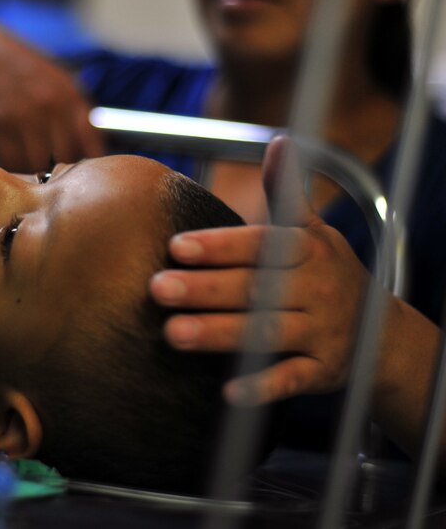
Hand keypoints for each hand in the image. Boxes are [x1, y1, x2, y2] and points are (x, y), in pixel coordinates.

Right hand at [0, 17, 104, 170]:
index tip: (86, 170)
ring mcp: (22, 114)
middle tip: (56, 168)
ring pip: (37, 163)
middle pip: (65, 157)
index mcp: (71, 95)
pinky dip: (15, 164)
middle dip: (62, 167)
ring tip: (35, 162)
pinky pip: (11, 160)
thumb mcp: (62, 81)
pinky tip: (16, 155)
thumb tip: (93, 153)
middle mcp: (49, 104)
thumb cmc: (29, 71)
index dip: (90, 162)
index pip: (91, 141)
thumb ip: (79, 112)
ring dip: (37, 170)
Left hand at [150, 136, 371, 405]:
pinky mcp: (323, 371)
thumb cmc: (326, 270)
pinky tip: (226, 392)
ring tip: (173, 334)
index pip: (260, 245)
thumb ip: (289, 192)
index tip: (176, 246)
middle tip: (157, 288)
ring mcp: (322, 332)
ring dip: (220, 334)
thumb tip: (280, 141)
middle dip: (205, 289)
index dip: (220, 246)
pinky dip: (262, 386)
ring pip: (267, 333)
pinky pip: (291, 379)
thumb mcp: (313, 230)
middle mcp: (316, 288)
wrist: (377, 330)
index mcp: (308, 250)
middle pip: (256, 289)